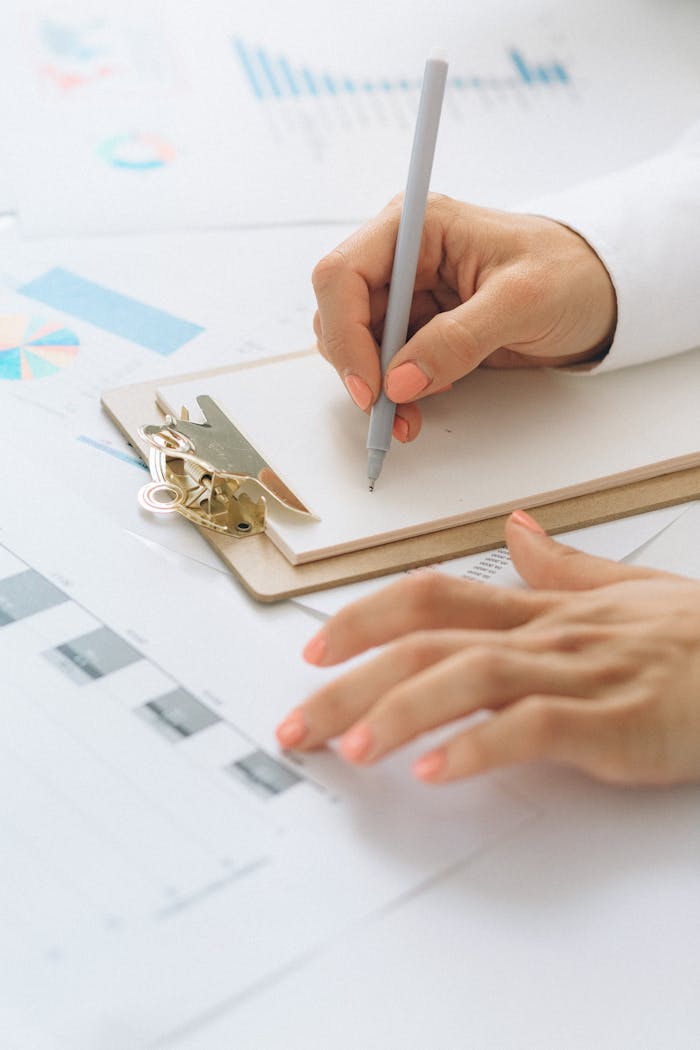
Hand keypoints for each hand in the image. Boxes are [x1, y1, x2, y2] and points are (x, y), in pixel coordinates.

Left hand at [276, 511, 699, 786]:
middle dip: (351, 681)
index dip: (366, 615)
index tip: (315, 647)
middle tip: (297, 721)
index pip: (433, 594)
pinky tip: (437, 771)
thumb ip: (562, 564)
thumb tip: (514, 527)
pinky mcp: (615, 721)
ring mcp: (580, 673)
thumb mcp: (625, 589)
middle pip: (429, 640)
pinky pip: (535, 727)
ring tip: (350, 746)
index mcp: (541, 608)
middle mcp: (547, 633)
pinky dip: (481, 746)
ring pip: (471, 674)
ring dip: (401, 709)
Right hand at [312, 195, 616, 440]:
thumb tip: (400, 380)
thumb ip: (459, 338)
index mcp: (418, 227)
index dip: (344, 333)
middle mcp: (401, 255)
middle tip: (386, 410)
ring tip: (406, 417)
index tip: (370, 387)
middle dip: (357, 366)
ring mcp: (407, 293)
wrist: (599, 294)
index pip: (344, 274)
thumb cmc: (571, 274)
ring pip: (355, 344)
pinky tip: (414, 409)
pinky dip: (392, 394)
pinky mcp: (417, 327)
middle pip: (338, 313)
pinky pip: (383, 364)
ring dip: (373, 387)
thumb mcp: (523, 301)